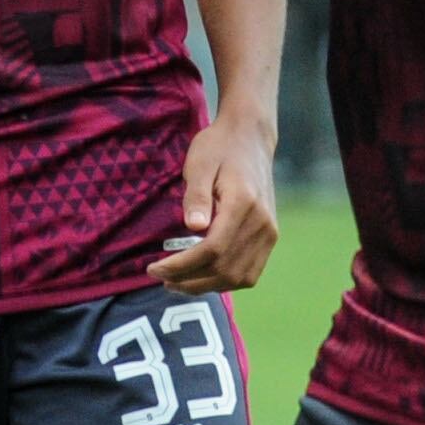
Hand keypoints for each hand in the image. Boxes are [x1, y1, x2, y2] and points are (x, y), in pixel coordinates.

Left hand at [151, 108, 277, 292]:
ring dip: (206, 286)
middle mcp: (262, 224)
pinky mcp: (270, 236)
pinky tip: (202, 277)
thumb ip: (197, 196)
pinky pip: (250, 272)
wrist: (250, 139)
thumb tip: (193, 227)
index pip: (212, 249)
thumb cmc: (219, 148)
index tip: (155, 269)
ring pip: (239, 277)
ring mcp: (269, 232)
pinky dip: (225, 280)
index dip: (182, 265)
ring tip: (177, 282)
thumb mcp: (200, 164)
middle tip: (161, 278)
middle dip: (189, 280)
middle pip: (225, 268)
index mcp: (243, 204)